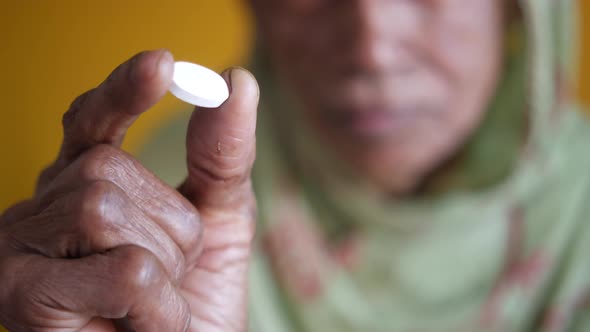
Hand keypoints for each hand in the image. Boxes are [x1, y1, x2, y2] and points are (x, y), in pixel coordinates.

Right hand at [0, 49, 257, 331]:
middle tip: (169, 273)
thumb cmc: (190, 300)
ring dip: (164, 265)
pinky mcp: (21, 297)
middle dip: (170, 225)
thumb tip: (237, 80)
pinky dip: (156, 305)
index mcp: (83, 185)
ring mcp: (20, 250)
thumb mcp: (218, 219)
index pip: (91, 122)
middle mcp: (42, 208)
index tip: (163, 64)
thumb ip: (222, 155)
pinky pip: (122, 270)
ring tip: (152, 303)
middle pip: (107, 168)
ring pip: (105, 209)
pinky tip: (134, 326)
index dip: (122, 92)